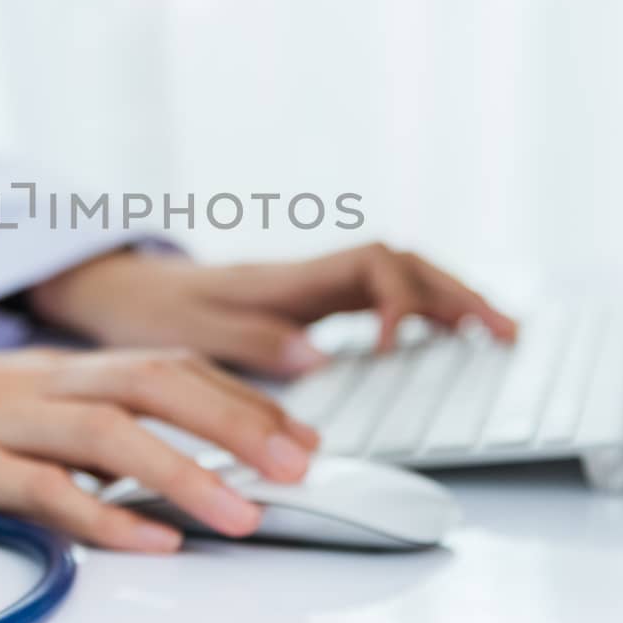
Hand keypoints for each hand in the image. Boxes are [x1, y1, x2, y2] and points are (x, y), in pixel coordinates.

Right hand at [0, 347, 319, 552]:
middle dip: (239, 422)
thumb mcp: (16, 412)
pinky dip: (99, 514)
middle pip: (155, 382)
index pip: (168, 365)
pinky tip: (149, 542)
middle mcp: (40, 382)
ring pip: (106, 431)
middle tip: (301, 467)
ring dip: (185, 473)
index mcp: (60, 368)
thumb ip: (83, 433)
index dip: (242, 397)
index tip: (301, 438)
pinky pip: (38, 489)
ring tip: (245, 516)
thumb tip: (160, 472)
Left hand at [28, 242, 515, 377]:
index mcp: (284, 279)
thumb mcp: (188, 332)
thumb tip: (321, 358)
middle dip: (458, 293)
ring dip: (451, 300)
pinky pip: (379, 298)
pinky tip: (442, 339)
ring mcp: (309, 289)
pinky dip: (421, 313)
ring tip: (500, 333)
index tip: (401, 350)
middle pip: (403, 264)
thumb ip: (251, 342)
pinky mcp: (306, 306)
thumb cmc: (146, 311)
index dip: (400, 302)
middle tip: (507, 332)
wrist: (115, 288)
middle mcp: (306, 277)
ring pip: (399, 278)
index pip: (370, 267)